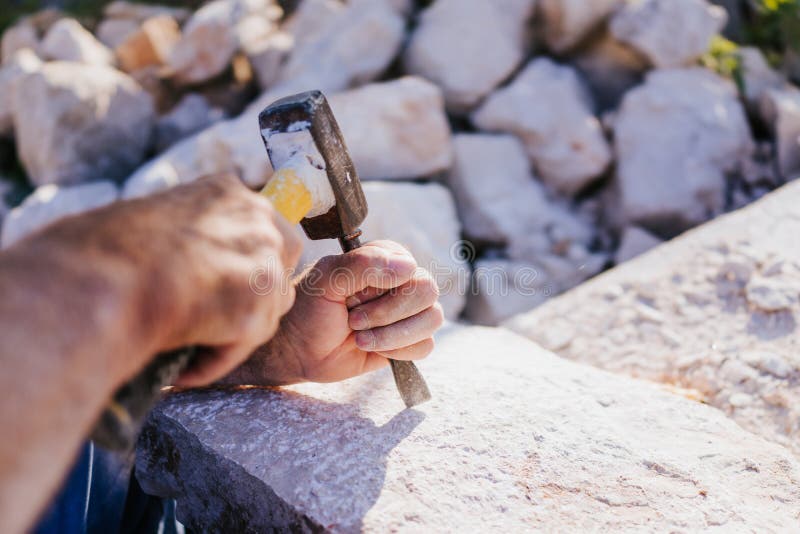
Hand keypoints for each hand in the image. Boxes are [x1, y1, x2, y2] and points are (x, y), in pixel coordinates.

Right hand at [23, 173, 301, 386]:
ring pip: (268, 309)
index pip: (264, 228)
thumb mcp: (159, 222)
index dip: (247, 262)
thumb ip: (194, 235)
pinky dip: (216, 360)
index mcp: (229, 192)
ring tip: (190, 343)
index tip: (224, 284)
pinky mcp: (258, 304)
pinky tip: (185, 366)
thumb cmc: (108, 254)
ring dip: (234, 332)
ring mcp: (262, 260)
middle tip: (216, 318)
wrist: (103, 279)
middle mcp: (257, 219)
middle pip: (282, 265)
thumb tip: (201, 265)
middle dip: (258, 296)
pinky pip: (245, 344)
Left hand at [223, 240, 443, 385]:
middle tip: (353, 321)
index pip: (411, 267)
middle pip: (427, 292)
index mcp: (383, 259)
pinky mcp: (407, 340)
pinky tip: (372, 349)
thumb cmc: (308, 309)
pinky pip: (426, 345)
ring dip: (392, 334)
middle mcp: (400, 282)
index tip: (352, 299)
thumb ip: (363, 264)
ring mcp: (406, 312)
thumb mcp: (326, 280)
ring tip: (360, 338)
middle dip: (388, 313)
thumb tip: (409, 268)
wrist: (298, 351)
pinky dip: (398, 351)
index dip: (385, 289)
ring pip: (432, 319)